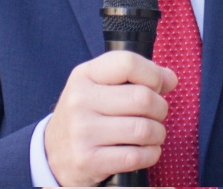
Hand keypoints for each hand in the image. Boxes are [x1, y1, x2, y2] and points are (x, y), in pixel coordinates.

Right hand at [44, 50, 177, 186]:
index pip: (128, 63)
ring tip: (151, 134)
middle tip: (155, 115)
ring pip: (144, 129)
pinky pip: (137, 156)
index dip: (153, 75)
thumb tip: (170, 78)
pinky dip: (150, 155)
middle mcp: (80, 100)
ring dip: (157, 134)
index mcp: (84, 75)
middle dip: (160, 109)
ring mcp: (82, 131)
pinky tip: (143, 151)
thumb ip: (135, 77)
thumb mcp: (100, 87)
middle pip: (142, 98)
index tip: (156, 86)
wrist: (53, 154)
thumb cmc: (86, 116)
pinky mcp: (88, 160)